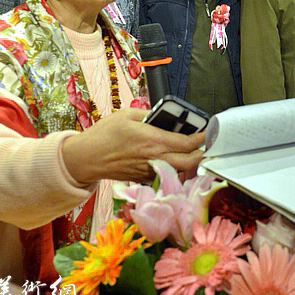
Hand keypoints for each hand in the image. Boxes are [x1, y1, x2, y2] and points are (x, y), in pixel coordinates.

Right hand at [62, 108, 204, 185]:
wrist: (85, 159)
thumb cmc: (103, 135)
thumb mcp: (127, 116)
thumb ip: (148, 115)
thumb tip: (162, 117)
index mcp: (153, 141)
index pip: (187, 143)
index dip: (203, 138)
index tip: (210, 132)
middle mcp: (155, 158)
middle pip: (190, 162)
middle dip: (202, 154)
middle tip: (205, 145)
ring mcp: (150, 171)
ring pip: (179, 171)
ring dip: (188, 163)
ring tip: (191, 151)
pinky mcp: (143, 179)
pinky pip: (164, 175)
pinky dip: (172, 169)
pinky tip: (170, 159)